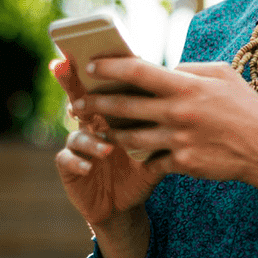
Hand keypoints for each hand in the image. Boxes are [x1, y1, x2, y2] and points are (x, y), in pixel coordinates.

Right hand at [51, 57, 163, 228]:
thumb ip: (165, 123)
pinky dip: (78, 161)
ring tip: (107, 147)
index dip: (95, 69)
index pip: (103, 86)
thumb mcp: (156, 146)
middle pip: (78, 98)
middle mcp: (90, 124)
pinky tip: (89, 166)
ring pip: (77, 133)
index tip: (90, 52)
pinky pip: (67, 159)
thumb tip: (189, 96)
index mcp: (111, 114)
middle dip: (71, 84)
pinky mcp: (70, 167)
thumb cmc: (142, 169)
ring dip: (90, 138)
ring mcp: (78, 145)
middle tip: (67, 70)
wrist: (126, 205)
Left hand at [77, 57, 257, 186]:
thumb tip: (165, 69)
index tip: (90, 66)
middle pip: (123, 106)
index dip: (109, 67)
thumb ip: (189, 70)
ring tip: (98, 129)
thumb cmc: (245, 107)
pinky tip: (131, 153)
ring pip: (130, 137)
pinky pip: (151, 159)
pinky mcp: (182, 163)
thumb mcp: (222, 75)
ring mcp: (178, 140)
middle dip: (95, 103)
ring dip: (110, 133)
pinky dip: (141, 156)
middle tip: (77, 103)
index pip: (137, 71)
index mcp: (185, 86)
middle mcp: (177, 112)